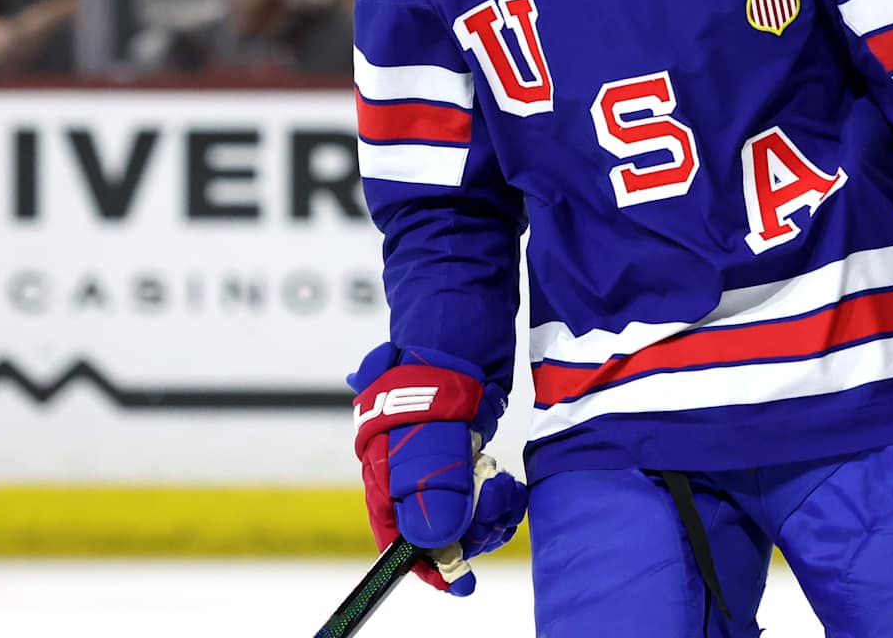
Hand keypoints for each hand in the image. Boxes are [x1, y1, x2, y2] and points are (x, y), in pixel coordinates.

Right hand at [351, 344, 525, 594]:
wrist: (465, 310)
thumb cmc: (440, 360)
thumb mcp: (436, 421)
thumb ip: (433, 479)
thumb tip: (435, 539)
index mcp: (385, 469)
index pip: (396, 536)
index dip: (427, 564)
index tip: (462, 583)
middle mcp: (407, 470)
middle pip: (435, 530)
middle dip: (470, 532)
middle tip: (500, 506)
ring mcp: (438, 458)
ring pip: (462, 513)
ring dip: (489, 513)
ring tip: (507, 488)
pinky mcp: (466, 446)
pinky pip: (480, 491)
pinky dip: (497, 495)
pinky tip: (507, 480)